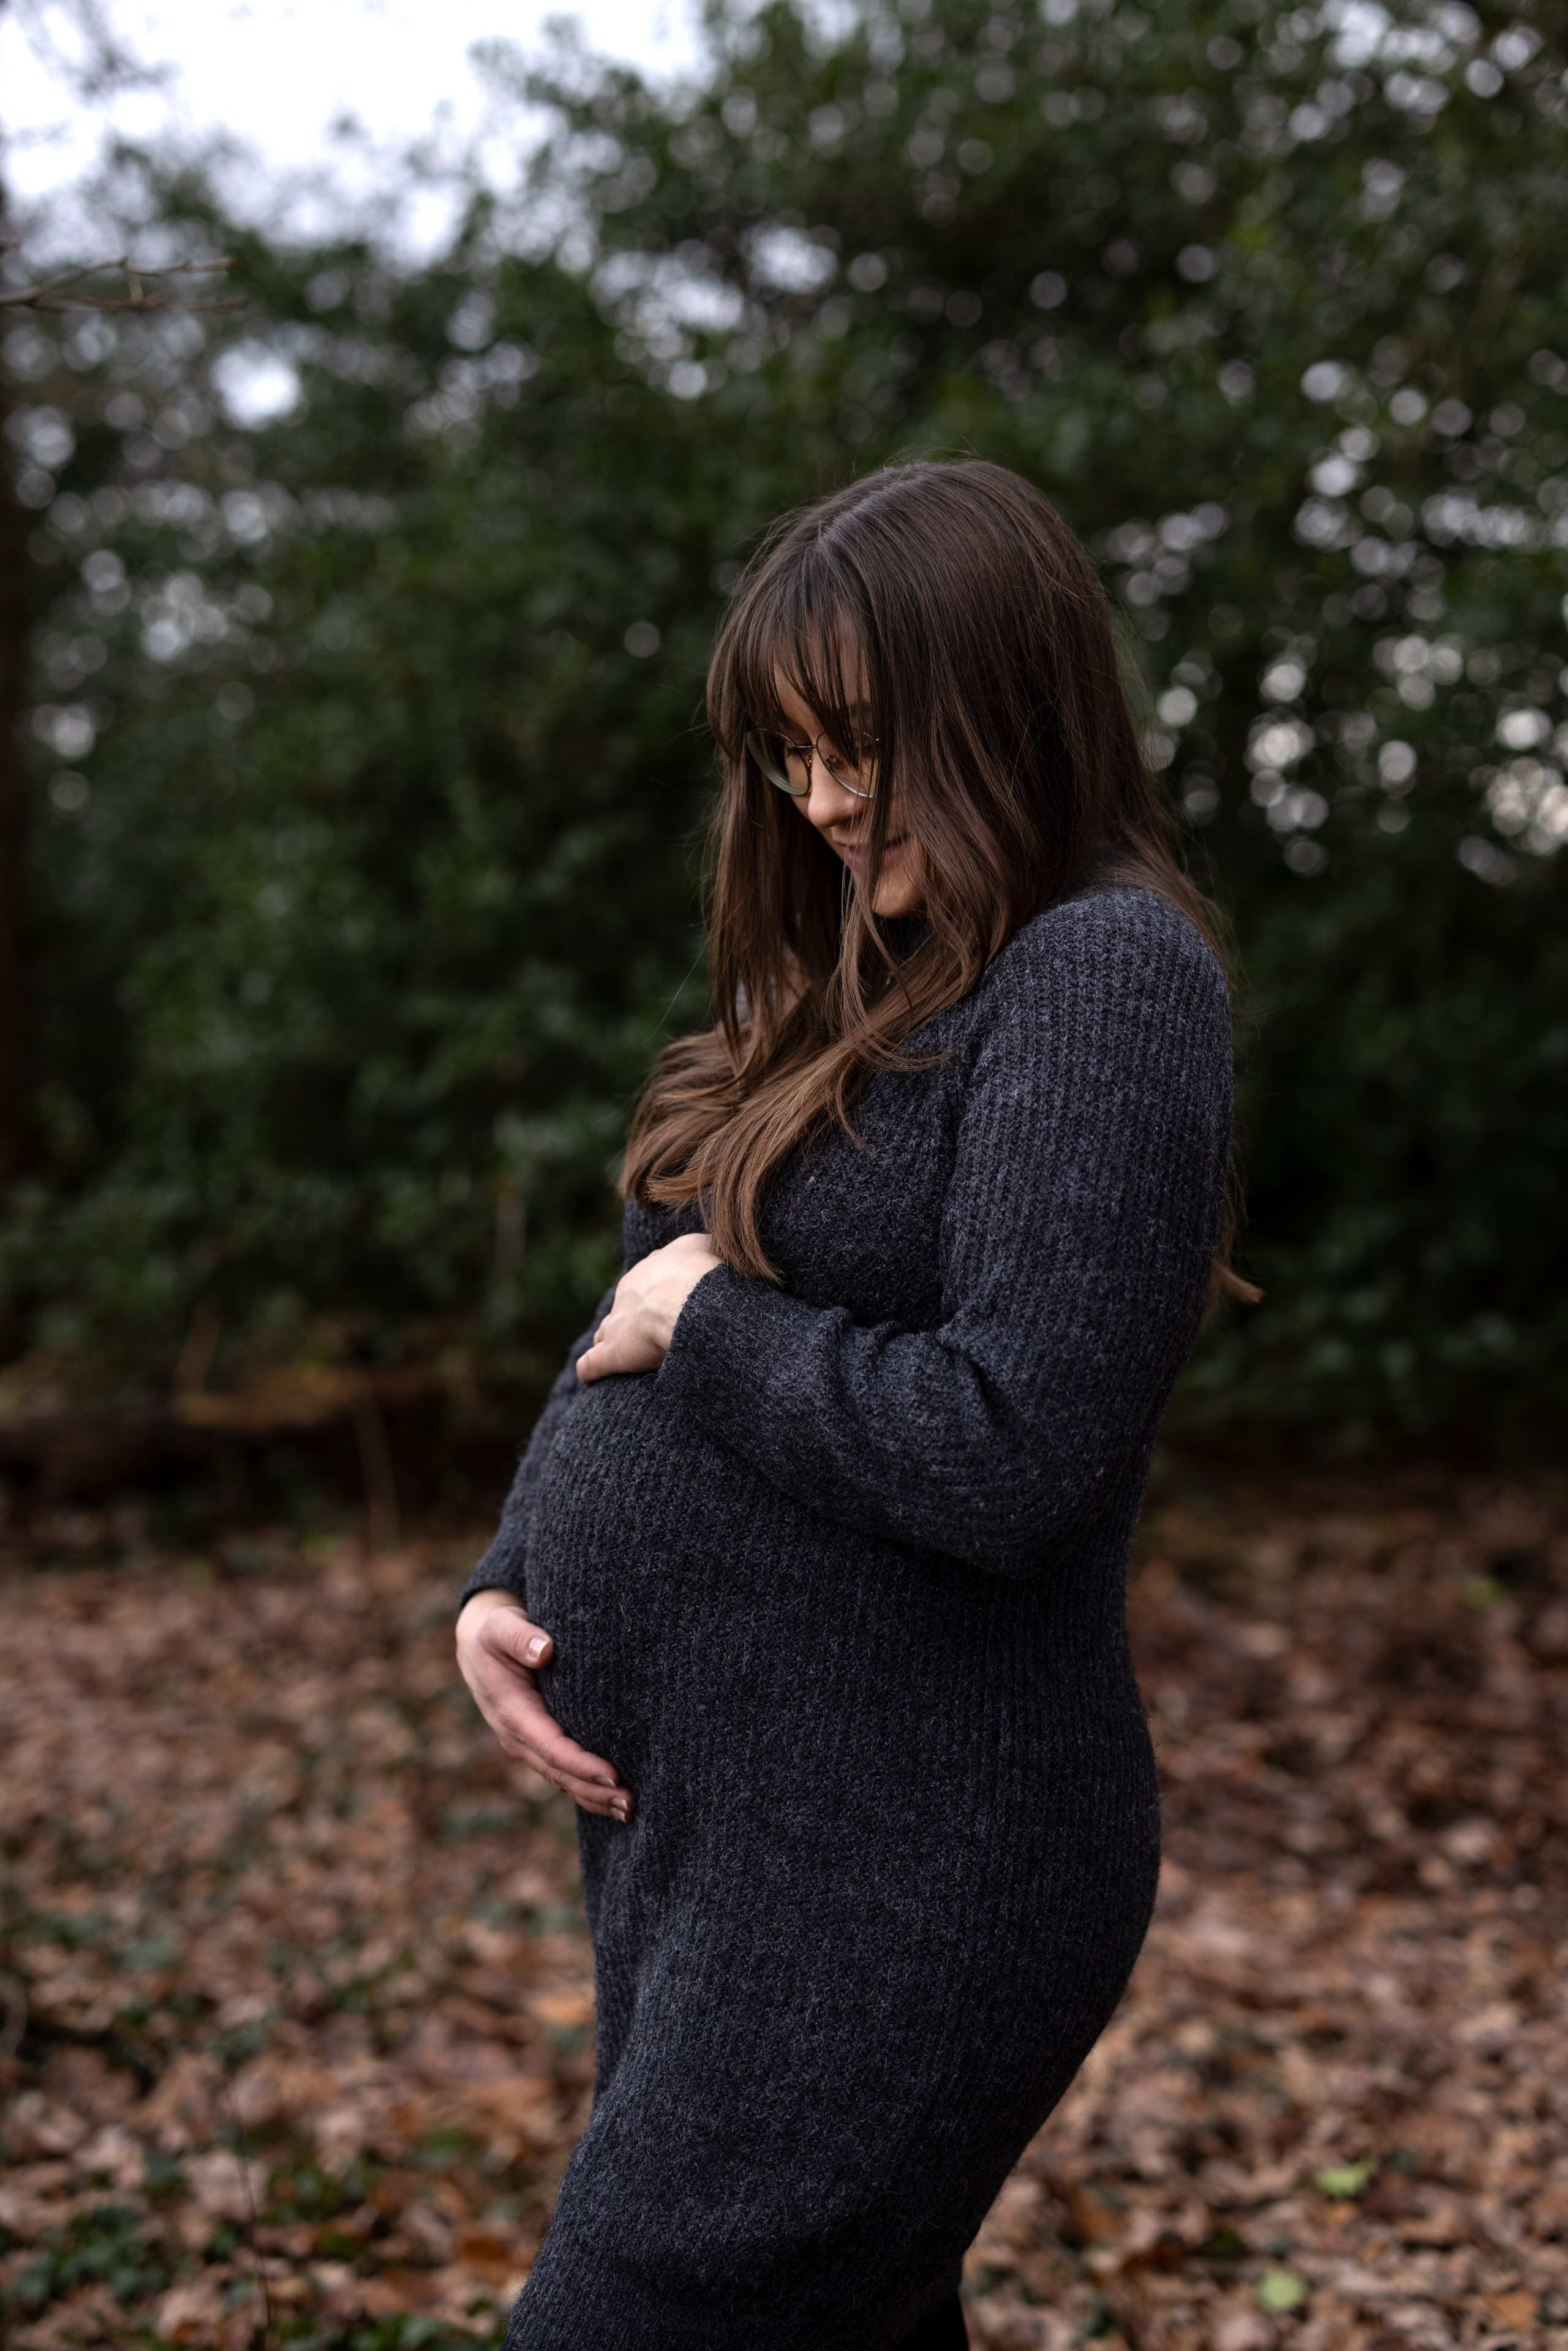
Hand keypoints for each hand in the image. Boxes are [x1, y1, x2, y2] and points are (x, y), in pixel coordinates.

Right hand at [455, 1589, 630, 1821]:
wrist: (478, 1649)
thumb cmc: (495, 1635)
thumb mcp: (501, 1627)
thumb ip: (520, 1637)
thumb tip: (545, 1650)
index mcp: (511, 1711)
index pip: (550, 1746)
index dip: (581, 1764)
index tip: (613, 1775)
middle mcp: (517, 1736)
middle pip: (559, 1773)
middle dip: (594, 1791)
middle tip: (631, 1804)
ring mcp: (526, 1745)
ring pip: (561, 1780)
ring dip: (594, 1798)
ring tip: (630, 1811)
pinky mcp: (537, 1745)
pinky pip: (561, 1774)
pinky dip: (586, 1790)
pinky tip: (611, 1801)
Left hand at [576, 1232, 719, 1383]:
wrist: (689, 1301)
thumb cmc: (701, 1275)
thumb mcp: (701, 1247)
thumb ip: (699, 1249)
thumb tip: (704, 1250)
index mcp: (652, 1270)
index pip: (647, 1283)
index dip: (653, 1295)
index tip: (662, 1305)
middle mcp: (630, 1292)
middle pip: (624, 1306)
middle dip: (629, 1317)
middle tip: (642, 1330)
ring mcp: (618, 1323)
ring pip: (606, 1331)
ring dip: (609, 1340)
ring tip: (615, 1353)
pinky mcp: (613, 1353)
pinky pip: (592, 1363)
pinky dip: (590, 1369)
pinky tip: (588, 1375)